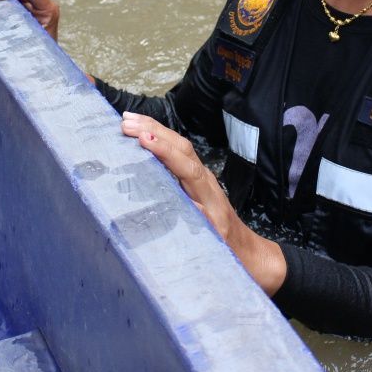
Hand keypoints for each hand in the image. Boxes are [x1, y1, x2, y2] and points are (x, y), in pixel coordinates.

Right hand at [120, 112, 285, 294]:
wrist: (246, 251)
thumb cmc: (229, 249)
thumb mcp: (216, 242)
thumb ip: (203, 224)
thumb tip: (185, 207)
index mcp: (209, 196)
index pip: (187, 167)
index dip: (166, 152)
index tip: (144, 139)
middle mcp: (204, 180)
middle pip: (181, 148)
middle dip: (154, 131)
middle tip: (126, 123)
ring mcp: (200, 177)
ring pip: (178, 146)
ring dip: (154, 130)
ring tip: (127, 120)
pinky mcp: (193, 179)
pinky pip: (176, 154)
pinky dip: (158, 141)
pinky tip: (141, 134)